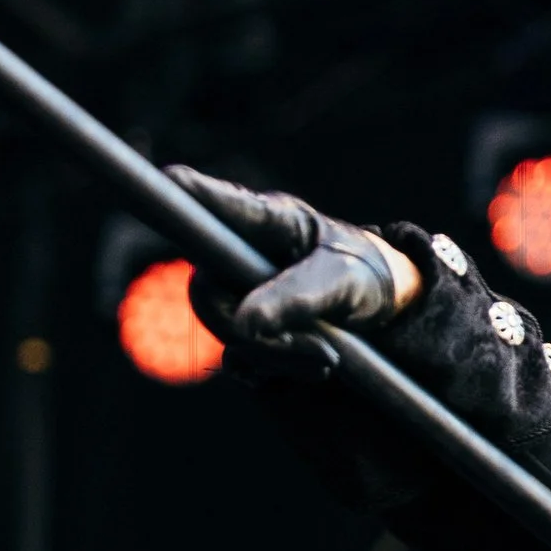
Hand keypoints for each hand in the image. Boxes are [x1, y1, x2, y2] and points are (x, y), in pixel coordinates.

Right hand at [166, 166, 421, 366]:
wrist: (382, 309)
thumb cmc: (363, 275)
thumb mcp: (343, 283)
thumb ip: (296, 298)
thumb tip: (243, 326)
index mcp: (267, 221)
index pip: (218, 203)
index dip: (189, 194)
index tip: (168, 178)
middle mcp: (239, 250)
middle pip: (207, 294)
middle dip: (256, 335)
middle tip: (322, 353)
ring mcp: (236, 289)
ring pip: (227, 333)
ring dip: (277, 358)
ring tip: (328, 358)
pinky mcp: (243, 326)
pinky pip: (237, 359)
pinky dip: (271, 372)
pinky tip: (309, 366)